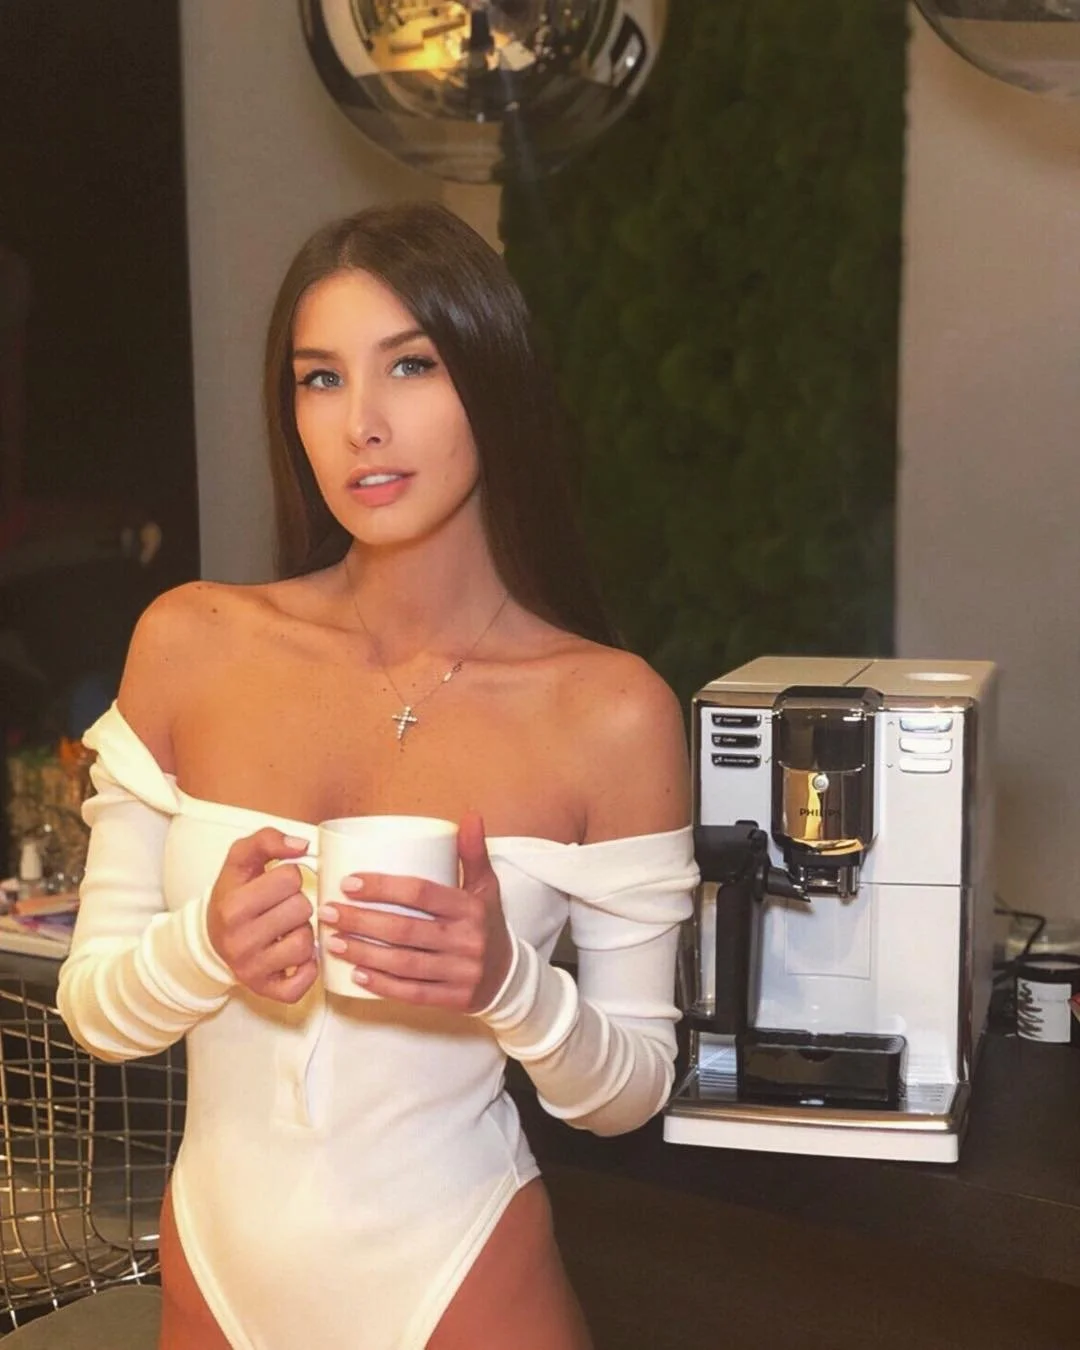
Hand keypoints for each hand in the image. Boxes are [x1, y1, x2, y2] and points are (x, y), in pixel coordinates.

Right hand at [207, 828, 316, 1004]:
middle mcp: (238, 941)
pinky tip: (293, 956)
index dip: (289, 877)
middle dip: (297, 904)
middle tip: (280, 908)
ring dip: (303, 933)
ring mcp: (251, 969)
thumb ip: (267, 839)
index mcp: (232, 905)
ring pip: (306, 944)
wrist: (211, 939)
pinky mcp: (265, 991)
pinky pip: (303, 983)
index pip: (290, 877)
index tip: (275, 885)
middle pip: (302, 909)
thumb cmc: (233, 895)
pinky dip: (306, 968)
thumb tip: (303, 845)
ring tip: (285, 930)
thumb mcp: (240, 859)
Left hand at [319, 811, 511, 1012]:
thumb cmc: (485, 924)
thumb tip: (470, 814)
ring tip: (333, 941)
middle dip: (360, 920)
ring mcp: (460, 973)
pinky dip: (382, 985)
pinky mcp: (453, 1000)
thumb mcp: (485, 887)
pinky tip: (356, 975)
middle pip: (405, 929)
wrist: (508, 977)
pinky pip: (412, 993)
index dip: (382, 887)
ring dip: (363, 953)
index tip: (348, 883)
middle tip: (328, 912)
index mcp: (471, 907)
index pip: (421, 893)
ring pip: (403, 964)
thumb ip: (473, 852)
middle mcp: (467, 940)